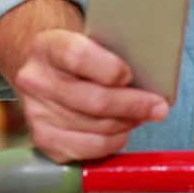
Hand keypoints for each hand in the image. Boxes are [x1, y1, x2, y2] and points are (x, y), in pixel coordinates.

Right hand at [13, 29, 169, 162]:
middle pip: (94, 100)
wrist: (48, 74)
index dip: (111, 69)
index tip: (130, 75)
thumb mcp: (93, 44)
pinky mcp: (43, 139)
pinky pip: (90, 148)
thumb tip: (153, 85)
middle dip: (135, 105)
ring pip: (97, 127)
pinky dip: (114, 141)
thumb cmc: (83, 60)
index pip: (79, 57)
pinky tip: (123, 131)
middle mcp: (35, 80)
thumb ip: (117, 56)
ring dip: (127, 123)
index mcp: (48, 46)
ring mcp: (36, 112)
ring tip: (141, 116)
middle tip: (159, 107)